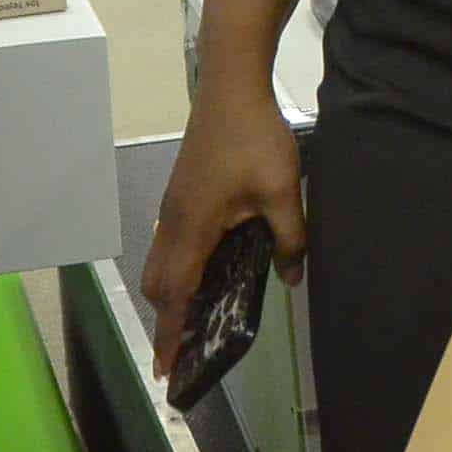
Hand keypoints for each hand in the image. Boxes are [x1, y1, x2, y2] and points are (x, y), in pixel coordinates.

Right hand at [144, 62, 306, 381]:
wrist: (231, 85)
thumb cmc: (255, 139)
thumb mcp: (282, 192)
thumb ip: (289, 239)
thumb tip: (292, 279)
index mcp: (193, 228)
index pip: (175, 293)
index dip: (170, 333)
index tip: (166, 366)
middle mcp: (174, 220)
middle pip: (158, 282)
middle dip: (166, 318)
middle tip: (184, 348)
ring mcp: (173, 203)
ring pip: (161, 260)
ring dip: (171, 290)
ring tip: (194, 314)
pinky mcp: (181, 190)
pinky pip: (170, 241)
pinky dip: (177, 266)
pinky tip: (207, 265)